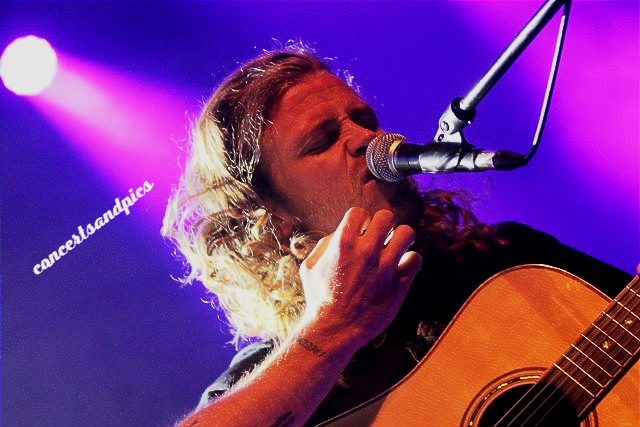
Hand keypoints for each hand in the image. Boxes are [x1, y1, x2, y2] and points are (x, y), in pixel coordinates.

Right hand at [299, 207, 421, 347]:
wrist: (334, 330)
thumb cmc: (320, 298)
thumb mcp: (310, 267)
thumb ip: (324, 244)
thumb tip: (339, 233)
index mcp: (343, 243)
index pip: (359, 212)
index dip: (360, 221)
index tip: (361, 232)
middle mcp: (366, 251)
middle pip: (387, 216)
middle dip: (384, 225)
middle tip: (382, 238)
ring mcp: (385, 267)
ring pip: (407, 233)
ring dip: (401, 239)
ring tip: (396, 248)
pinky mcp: (400, 283)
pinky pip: (416, 259)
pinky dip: (411, 261)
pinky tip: (401, 268)